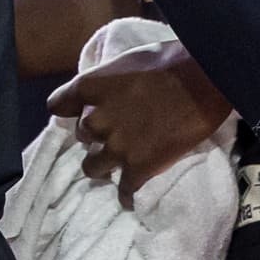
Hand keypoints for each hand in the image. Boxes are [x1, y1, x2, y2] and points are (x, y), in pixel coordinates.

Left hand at [46, 39, 231, 205]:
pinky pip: (124, 190)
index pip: (57, 106)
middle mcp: (94, 119)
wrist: (202, 80)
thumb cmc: (167, 62)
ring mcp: (116, 146)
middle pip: (82, 136)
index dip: (69, 110)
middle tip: (114, 135)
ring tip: (115, 165)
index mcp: (87, 88)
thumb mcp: (122, 63)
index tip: (79, 113)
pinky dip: (126, 195)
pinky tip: (128, 198)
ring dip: (103, 165)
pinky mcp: (139, 167)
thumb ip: (105, 84)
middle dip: (95, 136)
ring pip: (92, 167)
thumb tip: (103, 93)